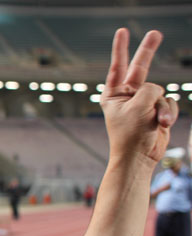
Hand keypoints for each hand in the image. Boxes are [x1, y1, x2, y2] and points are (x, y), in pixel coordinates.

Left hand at [101, 29, 177, 164]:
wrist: (139, 157)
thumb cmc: (131, 133)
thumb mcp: (137, 105)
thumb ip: (148, 89)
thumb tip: (158, 90)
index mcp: (113, 94)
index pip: (117, 66)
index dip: (121, 48)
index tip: (122, 31)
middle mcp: (127, 96)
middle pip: (140, 68)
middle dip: (147, 50)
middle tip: (156, 32)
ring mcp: (143, 103)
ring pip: (160, 91)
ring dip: (160, 108)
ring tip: (155, 122)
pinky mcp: (157, 110)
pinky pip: (169, 102)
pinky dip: (168, 113)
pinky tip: (162, 125)